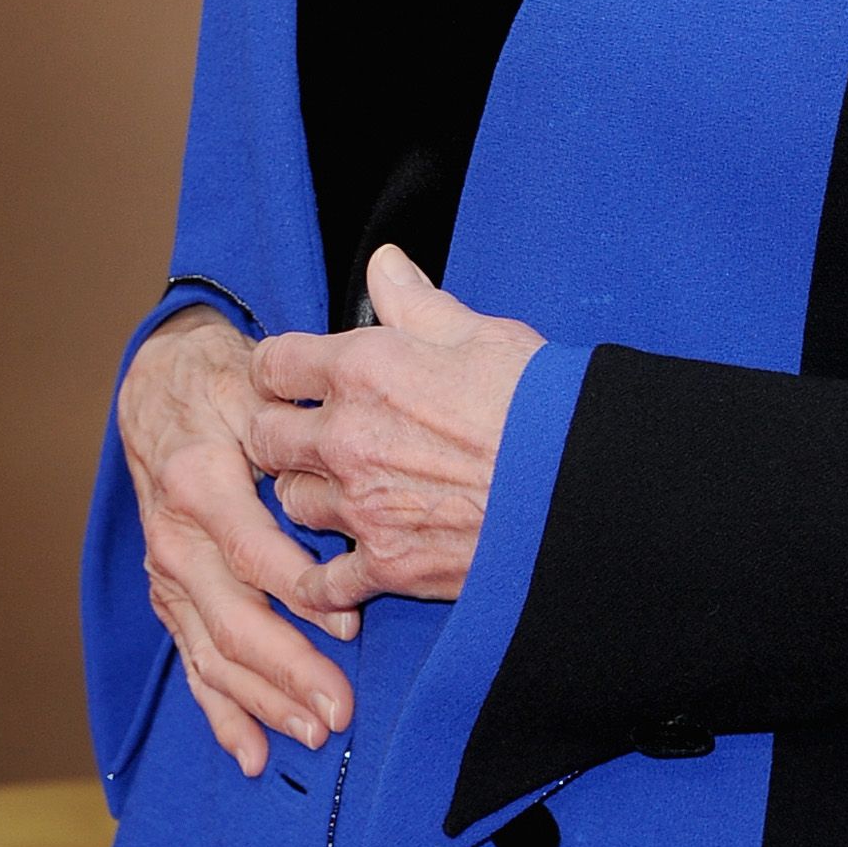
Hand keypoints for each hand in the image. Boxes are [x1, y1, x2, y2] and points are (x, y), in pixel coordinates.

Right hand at [117, 303, 358, 778]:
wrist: (159, 388)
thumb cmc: (226, 384)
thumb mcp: (257, 384)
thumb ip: (293, 425)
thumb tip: (344, 464)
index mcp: (200, 483)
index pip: (254, 553)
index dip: (302, 593)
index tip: (350, 622)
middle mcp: (176, 539)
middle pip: (234, 620)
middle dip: (288, 671)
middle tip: (340, 709)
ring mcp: (168, 576)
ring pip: (214, 655)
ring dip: (264, 703)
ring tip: (314, 733)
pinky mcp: (170, 599)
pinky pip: (193, 665)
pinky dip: (221, 714)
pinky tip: (251, 756)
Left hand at [245, 244, 544, 611]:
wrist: (582, 485)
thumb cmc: (539, 403)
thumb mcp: (480, 333)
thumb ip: (417, 303)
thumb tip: (384, 264)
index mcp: (363, 370)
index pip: (276, 363)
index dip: (280, 369)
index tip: (291, 377)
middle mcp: (347, 438)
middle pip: (265, 437)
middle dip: (279, 432)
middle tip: (305, 434)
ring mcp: (362, 506)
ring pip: (291, 503)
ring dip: (308, 494)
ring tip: (336, 489)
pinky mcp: (387, 564)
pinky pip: (325, 581)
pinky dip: (326, 581)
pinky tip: (341, 569)